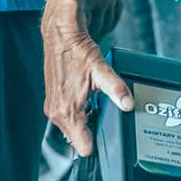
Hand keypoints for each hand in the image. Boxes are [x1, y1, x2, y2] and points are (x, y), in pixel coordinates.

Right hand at [41, 1, 133, 156]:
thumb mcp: (100, 70)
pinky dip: (76, 112)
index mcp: (68, 110)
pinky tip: (85, 100)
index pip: (83, 146)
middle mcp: (57, 112)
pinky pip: (66, 117)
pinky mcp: (52, 99)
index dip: (97, 143)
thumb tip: (128, 105)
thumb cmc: (76, 50)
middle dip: (90, 131)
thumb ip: (115, 90)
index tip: (106, 137)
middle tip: (102, 115)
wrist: (60, 35)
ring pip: (71, 128)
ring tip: (94, 106)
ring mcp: (53, 107)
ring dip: (83, 121)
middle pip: (76, 138)